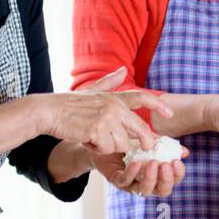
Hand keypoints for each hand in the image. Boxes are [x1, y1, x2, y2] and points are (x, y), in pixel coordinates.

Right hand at [44, 68, 172, 154]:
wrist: (48, 111)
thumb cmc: (68, 104)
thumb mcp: (91, 91)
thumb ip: (109, 83)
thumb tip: (123, 69)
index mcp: (114, 98)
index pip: (142, 98)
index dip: (158, 105)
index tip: (170, 113)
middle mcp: (114, 106)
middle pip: (140, 129)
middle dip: (146, 142)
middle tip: (147, 149)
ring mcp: (107, 118)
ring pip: (122, 143)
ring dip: (109, 146)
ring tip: (94, 138)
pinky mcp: (98, 130)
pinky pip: (107, 149)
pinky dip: (97, 149)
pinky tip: (87, 140)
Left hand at [88, 143, 188, 197]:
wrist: (107, 140)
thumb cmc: (132, 142)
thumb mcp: (151, 141)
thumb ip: (166, 146)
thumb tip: (185, 152)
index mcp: (158, 175)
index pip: (173, 180)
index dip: (178, 174)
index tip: (177, 161)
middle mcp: (147, 183)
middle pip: (162, 191)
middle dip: (166, 180)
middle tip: (165, 165)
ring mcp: (132, 184)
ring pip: (144, 190)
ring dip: (151, 178)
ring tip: (153, 163)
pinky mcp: (117, 180)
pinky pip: (125, 181)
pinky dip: (132, 173)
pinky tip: (137, 162)